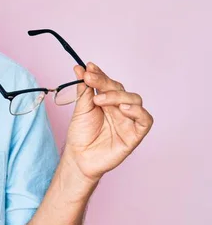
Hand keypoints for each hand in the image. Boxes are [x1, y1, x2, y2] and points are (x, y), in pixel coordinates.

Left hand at [63, 63, 153, 183]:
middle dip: (105, 82)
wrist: (78, 157)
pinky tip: (123, 108)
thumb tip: (80, 68)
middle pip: (121, 89)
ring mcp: (128, 121)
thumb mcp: (80, 108)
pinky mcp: (135, 135)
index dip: (100, 74)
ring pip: (135, 100)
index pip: (108, 83)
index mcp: (107, 101)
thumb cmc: (80, 135)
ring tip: (100, 99)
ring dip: (118, 96)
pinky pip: (145, 121)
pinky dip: (138, 112)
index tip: (88, 68)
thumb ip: (84, 89)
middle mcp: (119, 109)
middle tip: (90, 79)